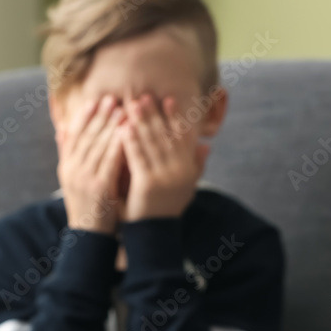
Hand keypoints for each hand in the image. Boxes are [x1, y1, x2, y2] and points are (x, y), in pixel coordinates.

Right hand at [56, 95, 126, 233]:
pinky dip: (118, 144)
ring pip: (98, 145)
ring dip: (111, 125)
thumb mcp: (74, 179)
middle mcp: (73, 169)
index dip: (85, 116)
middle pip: (87, 136)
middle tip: (112, 98)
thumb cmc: (88, 206)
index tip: (95, 100)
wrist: (90, 235)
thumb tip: (61, 129)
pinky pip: (110, 160)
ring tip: (122, 109)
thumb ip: (69, 154)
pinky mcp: (99, 186)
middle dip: (100, 116)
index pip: (74, 135)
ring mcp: (84, 177)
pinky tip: (127, 132)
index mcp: (67, 166)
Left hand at [120, 94, 209, 220]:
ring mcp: (165, 177)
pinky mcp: (148, 184)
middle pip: (166, 136)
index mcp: (188, 169)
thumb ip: (196, 165)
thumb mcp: (186, 187)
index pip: (184, 137)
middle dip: (154, 115)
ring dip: (141, 122)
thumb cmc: (166, 208)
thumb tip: (207, 143)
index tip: (168, 99)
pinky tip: (123, 127)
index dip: (176, 117)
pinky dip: (130, 141)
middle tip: (143, 96)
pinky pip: (138, 157)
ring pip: (151, 143)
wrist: (154, 234)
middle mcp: (180, 171)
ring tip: (131, 105)